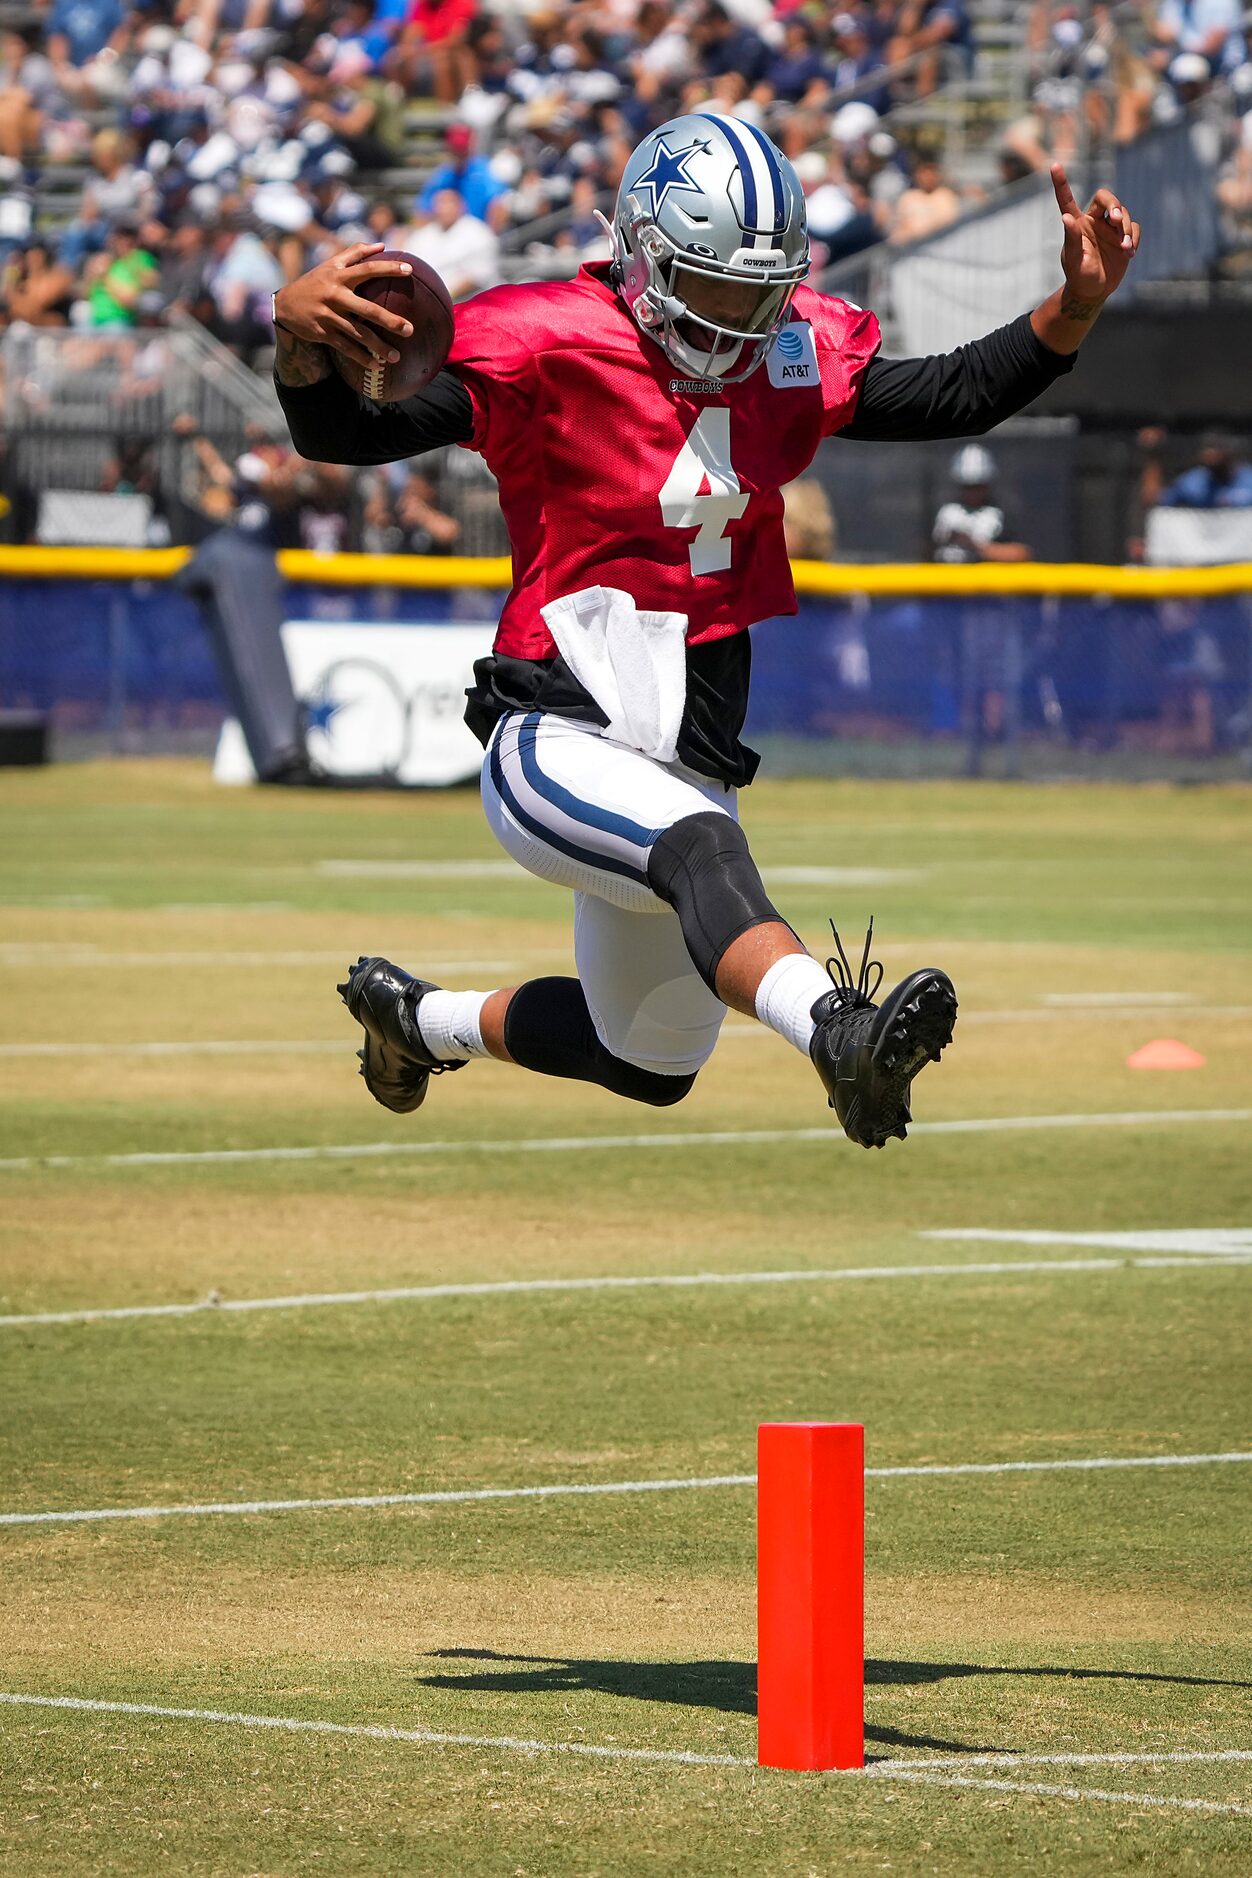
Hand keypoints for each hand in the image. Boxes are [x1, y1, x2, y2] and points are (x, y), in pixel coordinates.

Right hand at [273, 243, 414, 370]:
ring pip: (358, 334)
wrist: (285, 304)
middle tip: (410, 330)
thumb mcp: (331, 264)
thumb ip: (355, 253)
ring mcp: (329, 316)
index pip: (367, 269)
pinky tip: (376, 366)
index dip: (388, 268)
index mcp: (339, 276)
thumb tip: (381, 245)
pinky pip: (346, 348)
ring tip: (396, 357)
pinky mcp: (323, 333)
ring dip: (378, 347)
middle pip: (367, 309)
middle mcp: (335, 295)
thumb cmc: (316, 282)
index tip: (410, 270)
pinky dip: (362, 358)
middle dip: (390, 321)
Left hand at [1051, 162, 1139, 308]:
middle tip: (1115, 220)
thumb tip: (1066, 218)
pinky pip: (1134, 228)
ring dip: (1125, 229)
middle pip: (1107, 198)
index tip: (1054, 165)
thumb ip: (1072, 238)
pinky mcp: (1124, 237)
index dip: (1061, 183)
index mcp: (1077, 223)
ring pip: (1123, 214)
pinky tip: (1129, 253)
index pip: (1067, 199)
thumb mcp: (1074, 259)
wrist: (1094, 291)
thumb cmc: (1079, 276)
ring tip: (1124, 248)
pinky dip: (1133, 238)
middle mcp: (1093, 221)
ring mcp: (1110, 228)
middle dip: (1114, 206)